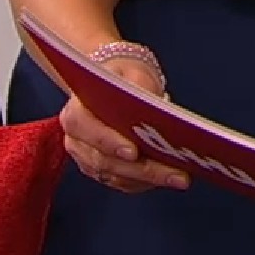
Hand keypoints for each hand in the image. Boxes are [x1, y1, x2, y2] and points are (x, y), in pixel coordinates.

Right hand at [58, 58, 189, 193]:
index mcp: (75, 111)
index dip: (108, 141)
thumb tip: (155, 111)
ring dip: (150, 179)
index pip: (83, 127)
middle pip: (104, 160)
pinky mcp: (102, 172)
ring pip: (117, 176)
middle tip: (174, 173)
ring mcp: (87, 159)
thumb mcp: (131, 72)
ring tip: (179, 177)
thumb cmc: (123, 77)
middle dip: (142, 169)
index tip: (134, 151)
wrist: (117, 87)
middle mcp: (77, 140)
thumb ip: (139, 88)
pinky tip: (169, 177)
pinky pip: (124, 182)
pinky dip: (146, 182)